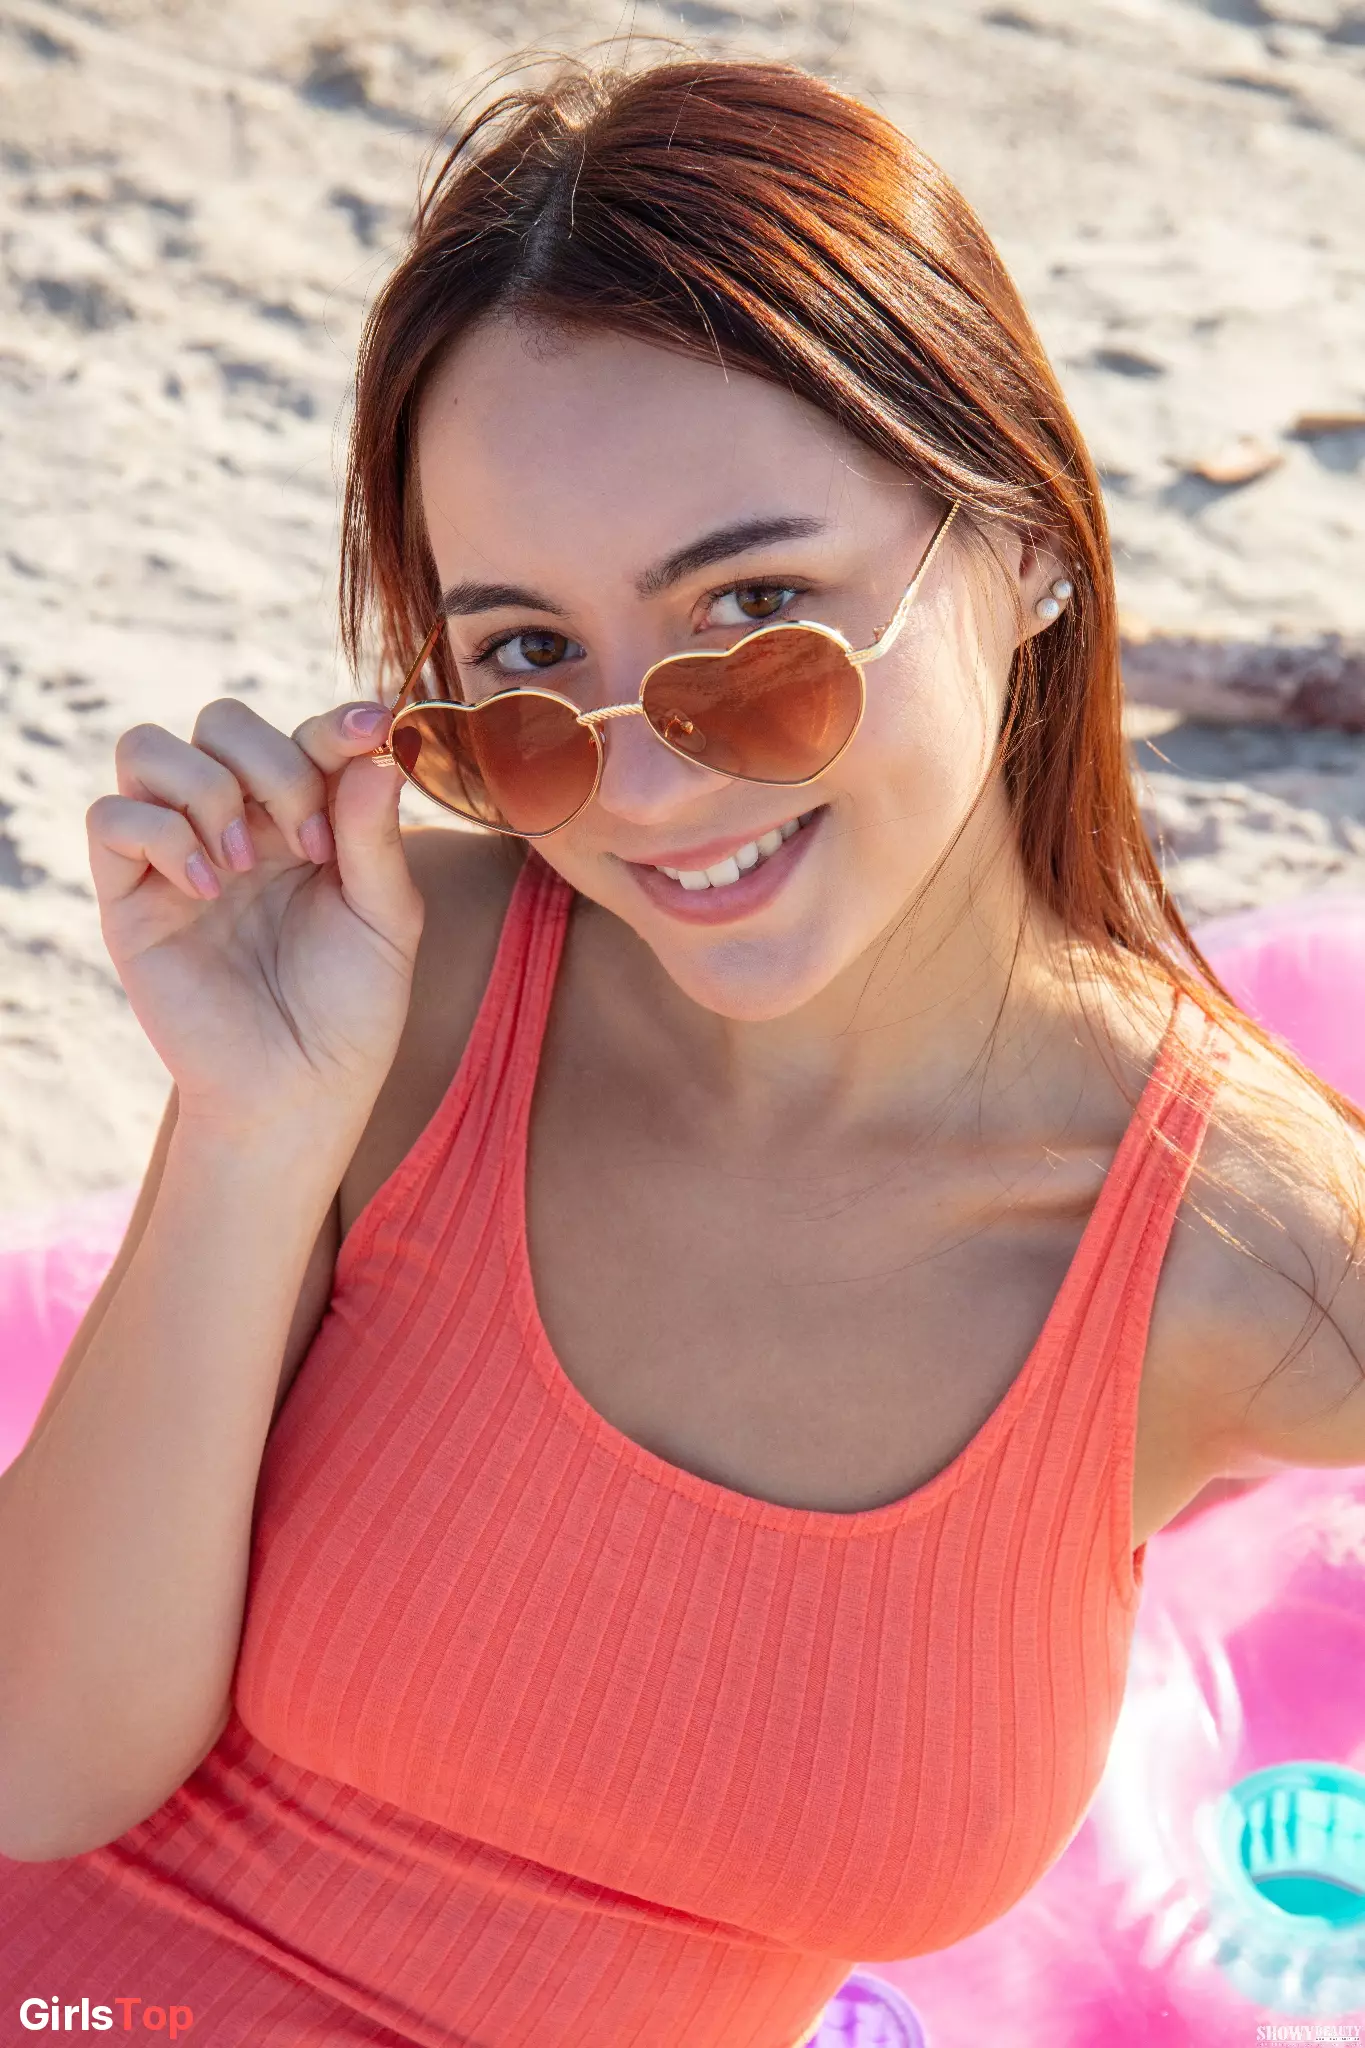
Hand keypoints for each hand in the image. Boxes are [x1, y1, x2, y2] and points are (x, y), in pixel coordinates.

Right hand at [87, 697, 423, 1134]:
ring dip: (207, 788)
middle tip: (309, 844)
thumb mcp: (386, 920)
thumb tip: (374, 752)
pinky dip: (161, 832)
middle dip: (271, 762)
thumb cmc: (351, 1011)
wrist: (300, 1091)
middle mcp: (236, 826)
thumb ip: (376, 836)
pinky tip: (208, 887)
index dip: (333, 722)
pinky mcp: (129, 898)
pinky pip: (111, 816)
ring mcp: (176, 855)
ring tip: (245, 864)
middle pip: (221, 721)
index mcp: (303, 821)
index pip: (302, 736)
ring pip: (149, 747)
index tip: (373, 729)